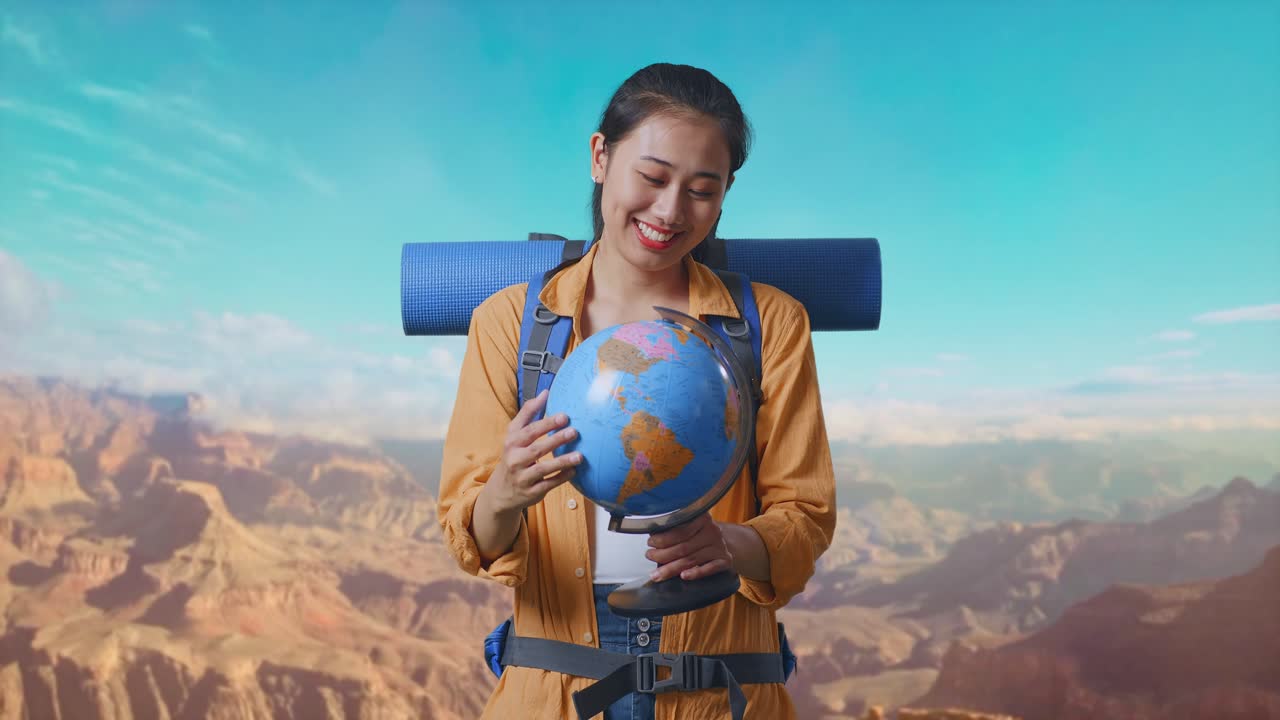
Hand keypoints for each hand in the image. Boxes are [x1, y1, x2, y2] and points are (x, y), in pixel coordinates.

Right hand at [483, 389, 582, 514]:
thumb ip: (529, 413)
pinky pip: (548, 484)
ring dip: (561, 461)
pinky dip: (561, 478)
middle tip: (574, 432)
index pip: (529, 431)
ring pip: (543, 469)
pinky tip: (574, 471)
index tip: (564, 416)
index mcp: (511, 442)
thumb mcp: (514, 434)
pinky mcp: (530, 492)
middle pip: (536, 449)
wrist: (501, 491)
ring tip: (579, 456)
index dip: (546, 423)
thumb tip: (545, 392)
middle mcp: (514, 459)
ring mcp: (522, 477)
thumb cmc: (513, 456)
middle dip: (555, 440)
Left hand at [646, 513, 732, 582]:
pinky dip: (696, 573)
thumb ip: (675, 530)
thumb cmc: (701, 535)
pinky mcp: (725, 561)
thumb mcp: (691, 526)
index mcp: (702, 518)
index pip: (680, 531)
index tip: (650, 544)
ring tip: (657, 575)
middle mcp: (712, 531)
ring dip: (671, 568)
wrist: (729, 542)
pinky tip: (683, 576)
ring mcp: (720, 547)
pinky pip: (710, 568)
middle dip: (663, 555)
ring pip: (692, 559)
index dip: (662, 539)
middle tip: (649, 558)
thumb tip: (652, 541)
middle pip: (683, 547)